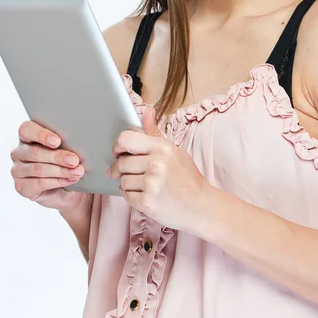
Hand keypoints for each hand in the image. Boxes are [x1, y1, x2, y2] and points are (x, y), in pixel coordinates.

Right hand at [11, 120, 89, 212]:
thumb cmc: (66, 160)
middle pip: (34, 152)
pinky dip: (58, 181)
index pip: (26, 130)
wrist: (67, 188)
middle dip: (57, 156)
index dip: (41, 134)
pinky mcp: (21, 187)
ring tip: (77, 171)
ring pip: (38, 169)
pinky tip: (70, 180)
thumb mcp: (67, 148)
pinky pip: (39, 183)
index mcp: (27, 136)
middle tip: (74, 160)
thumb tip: (78, 141)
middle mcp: (19, 152)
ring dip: (61, 170)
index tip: (58, 141)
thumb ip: (66, 141)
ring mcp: (18, 170)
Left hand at [108, 106, 209, 231]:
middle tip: (129, 173)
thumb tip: (147, 111)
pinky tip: (144, 195)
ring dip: (127, 184)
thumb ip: (155, 133)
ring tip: (142, 185)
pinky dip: (131, 197)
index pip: (126, 139)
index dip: (117, 146)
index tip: (118, 152)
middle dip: (121, 169)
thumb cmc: (187, 178)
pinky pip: (126, 196)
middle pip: (121, 162)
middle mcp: (156, 164)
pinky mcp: (147, 202)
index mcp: (163, 148)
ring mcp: (151, 184)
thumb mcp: (174, 151)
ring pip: (122, 180)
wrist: (200, 206)